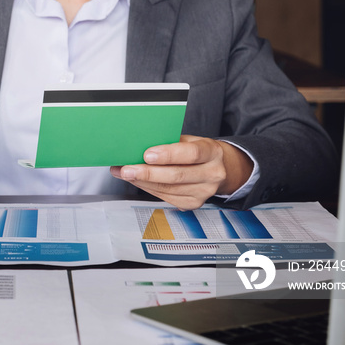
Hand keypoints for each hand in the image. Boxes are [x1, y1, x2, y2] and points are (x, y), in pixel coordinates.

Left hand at [110, 135, 252, 209]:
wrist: (220, 168)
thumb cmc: (200, 151)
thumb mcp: (191, 140)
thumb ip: (171, 142)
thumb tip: (140, 145)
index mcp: (212, 153)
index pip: (191, 154)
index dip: (168, 154)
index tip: (147, 154)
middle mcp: (212, 174)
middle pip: (176, 176)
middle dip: (147, 173)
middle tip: (126, 169)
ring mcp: (204, 192)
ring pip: (168, 189)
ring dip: (142, 182)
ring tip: (124, 174)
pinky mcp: (193, 204)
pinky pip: (166, 197)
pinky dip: (148, 189)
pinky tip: (137, 181)